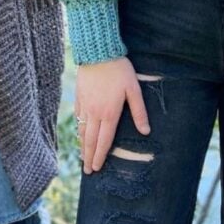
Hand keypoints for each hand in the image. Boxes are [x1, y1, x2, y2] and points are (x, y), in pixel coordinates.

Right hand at [75, 57, 149, 174]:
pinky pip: (78, 117)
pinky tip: (80, 134)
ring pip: (82, 130)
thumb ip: (139, 111)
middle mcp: (95, 112)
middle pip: (91, 140)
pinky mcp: (79, 96)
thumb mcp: (134, 89)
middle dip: (89, 157)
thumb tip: (145, 131)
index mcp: (110, 113)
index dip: (101, 155)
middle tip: (87, 171)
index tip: (97, 168)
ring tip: (82, 157)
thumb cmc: (119, 70)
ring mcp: (85, 105)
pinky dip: (79, 129)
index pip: (104, 140)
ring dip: (82, 146)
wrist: (98, 52)